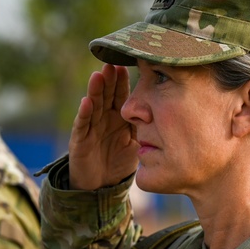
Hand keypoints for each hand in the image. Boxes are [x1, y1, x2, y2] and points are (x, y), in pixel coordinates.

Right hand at [68, 64, 139, 190]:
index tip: (128, 63)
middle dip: (109, 79)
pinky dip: (84, 113)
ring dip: (95, 90)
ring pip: (94, 104)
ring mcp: (91, 127)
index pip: (122, 94)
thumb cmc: (120, 160)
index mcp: (119, 116)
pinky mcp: (80, 140)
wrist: (101, 185)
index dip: (123, 81)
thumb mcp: (138, 141)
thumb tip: (170, 111)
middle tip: (113, 63)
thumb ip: (147, 126)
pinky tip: (86, 101)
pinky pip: (82, 125)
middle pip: (107, 94)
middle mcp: (104, 117)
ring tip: (98, 75)